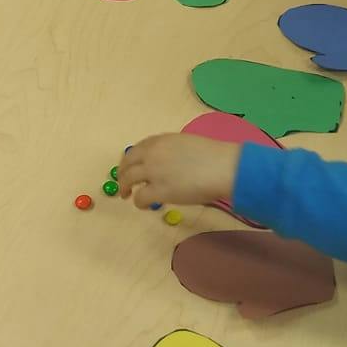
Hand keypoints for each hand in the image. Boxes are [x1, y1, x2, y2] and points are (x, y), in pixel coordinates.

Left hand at [117, 134, 240, 209]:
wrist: (223, 167)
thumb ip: (172, 151)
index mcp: (161, 140)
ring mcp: (153, 172)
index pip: (137, 148)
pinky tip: (144, 205)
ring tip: (126, 195)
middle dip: (122, 173)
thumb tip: (169, 163)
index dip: (131, 159)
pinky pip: (140, 198)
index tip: (130, 166)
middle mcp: (152, 153)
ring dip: (125, 187)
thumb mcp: (187, 145)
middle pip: (127, 163)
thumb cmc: (214, 157)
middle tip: (123, 182)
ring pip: (128, 179)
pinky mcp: (158, 191)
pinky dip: (139, 202)